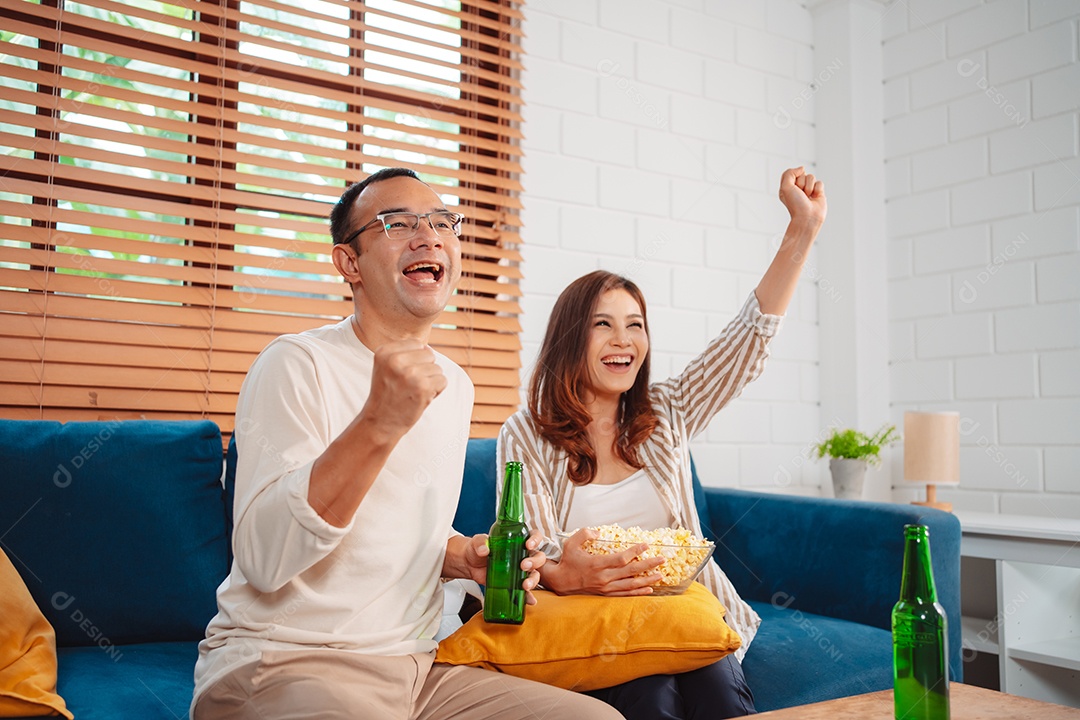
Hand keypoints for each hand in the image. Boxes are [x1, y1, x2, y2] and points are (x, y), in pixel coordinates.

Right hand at [362, 339, 447, 437]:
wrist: (380, 422)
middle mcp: (395, 360)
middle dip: (425, 369)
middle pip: (429, 354)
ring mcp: (409, 373)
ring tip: (413, 392)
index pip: (416, 343)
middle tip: (409, 385)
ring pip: (437, 368)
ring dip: (430, 381)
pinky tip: (421, 398)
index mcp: (384, 352)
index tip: (402, 374)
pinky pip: (442, 380)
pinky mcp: (422, 387)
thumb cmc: (388, 393)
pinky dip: (436, 391)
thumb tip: (428, 347)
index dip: (415, 359)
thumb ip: (405, 353)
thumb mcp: (387, 367)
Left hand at [458, 530, 546, 604]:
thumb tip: (484, 550)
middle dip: (534, 562)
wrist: (469, 563)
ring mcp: (519, 570)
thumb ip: (481, 542)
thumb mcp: (478, 541)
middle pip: (538, 557)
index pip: (534, 536)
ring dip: (533, 580)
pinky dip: (528, 596)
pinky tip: (530, 600)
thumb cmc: (477, 548)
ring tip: (524, 585)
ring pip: (534, 574)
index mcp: (517, 540)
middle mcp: (522, 555)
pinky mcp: (514, 583)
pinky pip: (525, 590)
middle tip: (523, 565)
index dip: (535, 539)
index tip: (528, 545)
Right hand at [545, 528, 663, 596]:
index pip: (621, 558)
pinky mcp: (606, 593)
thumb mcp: (571, 543)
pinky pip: (625, 594)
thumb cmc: (567, 561)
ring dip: (647, 580)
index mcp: (597, 564)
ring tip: (660, 575)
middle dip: (648, 565)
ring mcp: (606, 587)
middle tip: (662, 559)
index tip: (646, 545)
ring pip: (631, 584)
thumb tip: (598, 532)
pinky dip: (638, 592)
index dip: (635, 551)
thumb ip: (584, 534)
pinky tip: (649, 589)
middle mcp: (604, 577)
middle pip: (631, 571)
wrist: (560, 582)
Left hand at [778, 166, 826, 227]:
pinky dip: (817, 190)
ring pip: (811, 177)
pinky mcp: (818, 192)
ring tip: (808, 197)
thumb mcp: (785, 187)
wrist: (807, 217)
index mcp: (787, 187)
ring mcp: (808, 189)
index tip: (793, 188)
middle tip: (801, 194)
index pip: (791, 172)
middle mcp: (797, 188)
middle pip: (802, 174)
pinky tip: (815, 198)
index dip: (793, 178)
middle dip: (802, 183)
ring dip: (809, 187)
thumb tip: (802, 168)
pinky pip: (820, 182)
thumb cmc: (795, 205)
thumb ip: (789, 173)